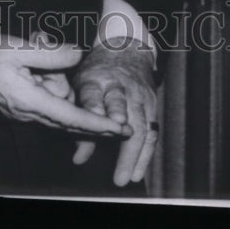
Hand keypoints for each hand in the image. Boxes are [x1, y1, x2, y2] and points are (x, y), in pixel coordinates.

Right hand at [0, 31, 128, 136]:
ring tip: (36, 43)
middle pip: (69, 110)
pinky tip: (33, 51)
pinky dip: (45, 72)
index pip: (73, 118)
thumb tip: (78, 55)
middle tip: (53, 56)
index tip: (121, 129)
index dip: (99, 124)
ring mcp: (25, 109)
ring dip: (54, 71)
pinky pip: (45, 90)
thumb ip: (51, 53)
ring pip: (57, 95)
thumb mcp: (17, 47)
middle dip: (74, 87)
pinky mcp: (21, 103)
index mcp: (30, 102)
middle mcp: (30, 112)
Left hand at [72, 38, 156, 186]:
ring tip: (127, 176)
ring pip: (139, 122)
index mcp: (96, 79)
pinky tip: (138, 172)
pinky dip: (146, 154)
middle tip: (116, 141)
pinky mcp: (152, 103)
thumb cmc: (99, 74)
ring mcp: (138, 94)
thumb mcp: (83, 88)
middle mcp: (119, 85)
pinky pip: (151, 131)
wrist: (127, 52)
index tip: (94, 118)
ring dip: (134, 151)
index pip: (93, 92)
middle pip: (120, 104)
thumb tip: (78, 159)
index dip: (94, 105)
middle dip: (119, 124)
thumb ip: (80, 121)